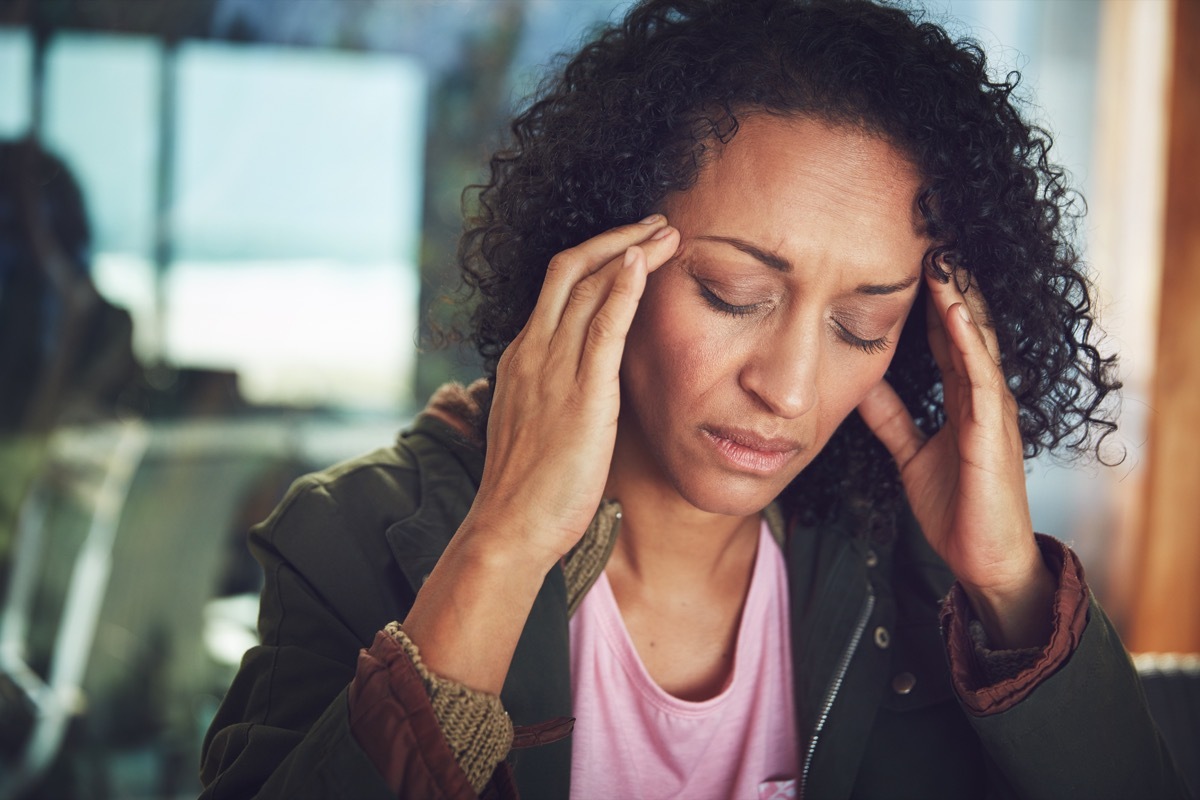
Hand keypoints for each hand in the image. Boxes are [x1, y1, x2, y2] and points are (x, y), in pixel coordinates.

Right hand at [469, 215, 679, 570]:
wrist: (510, 527)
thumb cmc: (528, 489)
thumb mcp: (539, 426)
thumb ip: (559, 393)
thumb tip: (590, 384)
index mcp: (523, 357)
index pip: (557, 287)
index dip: (599, 258)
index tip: (633, 246)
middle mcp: (533, 351)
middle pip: (570, 270)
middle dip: (616, 238)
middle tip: (656, 223)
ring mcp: (552, 369)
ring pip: (588, 286)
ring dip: (631, 251)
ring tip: (668, 232)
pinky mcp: (580, 394)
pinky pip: (601, 326)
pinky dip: (623, 288)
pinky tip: (644, 264)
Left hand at [858, 266, 1054, 647]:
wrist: (983, 558)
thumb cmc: (955, 506)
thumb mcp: (911, 452)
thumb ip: (891, 418)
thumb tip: (857, 385)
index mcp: (962, 396)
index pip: (943, 334)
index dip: (926, 296)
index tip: (906, 256)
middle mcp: (982, 394)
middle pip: (963, 325)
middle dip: (947, 282)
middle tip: (927, 234)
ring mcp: (991, 409)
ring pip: (975, 340)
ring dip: (958, 297)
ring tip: (941, 256)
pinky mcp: (992, 431)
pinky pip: (980, 378)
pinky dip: (967, 342)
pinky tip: (953, 313)